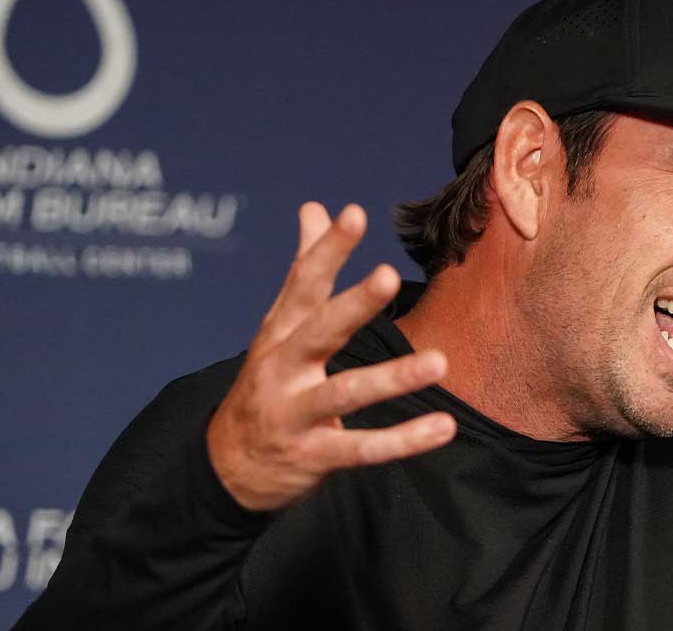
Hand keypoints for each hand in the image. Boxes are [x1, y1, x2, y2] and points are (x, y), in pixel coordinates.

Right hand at [206, 202, 456, 510]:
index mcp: (281, 331)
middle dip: (352, 304)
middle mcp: (284, 368)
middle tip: (388, 275)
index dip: (327, 249)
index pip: (303, 283)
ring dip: (392, 378)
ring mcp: (295, 413)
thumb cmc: (268, 382)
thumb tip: (314, 207)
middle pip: (319, 331)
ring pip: (345, 393)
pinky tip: (442, 428)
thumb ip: (304, 269)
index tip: (354, 214)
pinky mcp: (314, 455)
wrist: (230, 465)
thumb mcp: (280, 326)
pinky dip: (404, 441)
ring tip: (439, 362)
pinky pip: (362, 449)